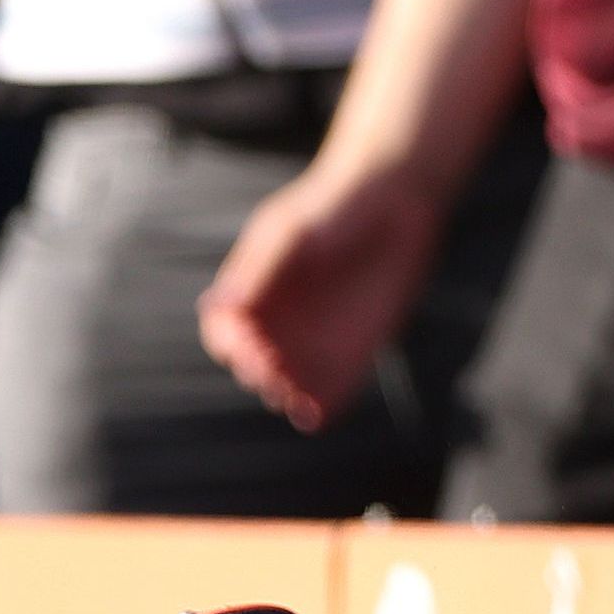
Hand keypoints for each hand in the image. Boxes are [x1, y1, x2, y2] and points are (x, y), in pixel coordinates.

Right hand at [199, 159, 450, 433]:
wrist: (394, 201)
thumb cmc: (332, 206)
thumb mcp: (290, 232)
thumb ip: (258, 271)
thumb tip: (218, 306)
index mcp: (249, 295)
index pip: (225, 334)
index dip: (232, 345)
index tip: (248, 347)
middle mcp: (276, 324)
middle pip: (254, 367)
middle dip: (260, 374)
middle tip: (273, 372)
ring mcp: (312, 342)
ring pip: (288, 385)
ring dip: (287, 395)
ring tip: (295, 396)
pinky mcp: (351, 354)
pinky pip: (331, 392)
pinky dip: (322, 407)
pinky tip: (318, 413)